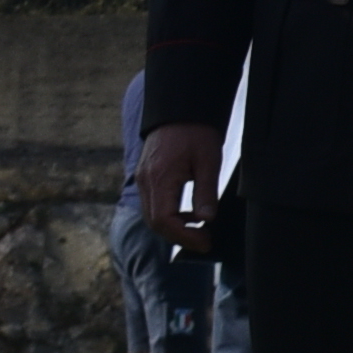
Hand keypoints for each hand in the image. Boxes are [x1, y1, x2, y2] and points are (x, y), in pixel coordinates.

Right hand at [137, 122, 223, 257]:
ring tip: (200, 231)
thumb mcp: (209, 162)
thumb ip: (206, 192)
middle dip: (179, 237)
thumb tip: (206, 219)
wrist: (180, 110)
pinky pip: (153, 204)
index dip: (184, 236)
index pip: (164, 219)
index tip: (206, 241)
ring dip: (174, 228)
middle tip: (205, 242)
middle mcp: (145, 181)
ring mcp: (143, 179)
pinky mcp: (147, 176)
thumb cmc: (196, 132)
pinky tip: (189, 215)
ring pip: (152, 215)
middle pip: (155, 222)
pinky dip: (169, 215)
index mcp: (159, 178)